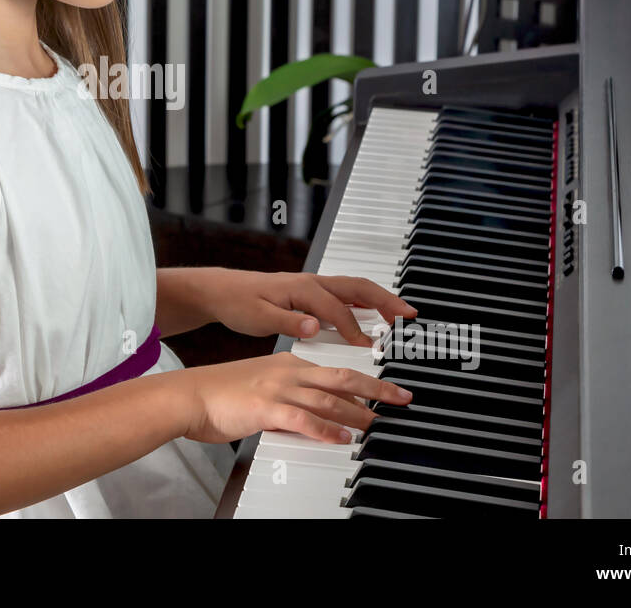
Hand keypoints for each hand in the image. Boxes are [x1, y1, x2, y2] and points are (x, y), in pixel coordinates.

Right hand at [182, 351, 413, 443]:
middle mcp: (287, 371)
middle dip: (376, 388)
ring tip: (377, 424)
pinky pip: (305, 419)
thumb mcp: (259, 388)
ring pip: (329, 399)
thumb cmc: (218, 395)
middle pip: (342, 377)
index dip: (363, 380)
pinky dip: (327, 430)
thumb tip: (306, 417)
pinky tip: (342, 438)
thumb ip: (286, 399)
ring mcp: (278, 388)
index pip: (334, 370)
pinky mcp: (267, 408)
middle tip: (401, 397)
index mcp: (287, 363)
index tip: (383, 389)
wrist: (189, 395)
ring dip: (357, 412)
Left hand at [204, 269, 417, 345]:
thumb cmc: (239, 303)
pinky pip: (345, 294)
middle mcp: (311, 283)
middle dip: (385, 300)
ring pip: (354, 289)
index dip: (354, 330)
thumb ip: (288, 322)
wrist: (222, 291)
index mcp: (301, 289)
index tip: (369, 347)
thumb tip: (313, 327)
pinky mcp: (311, 292)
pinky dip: (364, 302)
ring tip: (401, 315)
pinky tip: (373, 314)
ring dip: (380, 299)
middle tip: (408, 315)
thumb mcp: (259, 317)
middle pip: (357, 288)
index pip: (336, 310)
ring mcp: (313, 286)